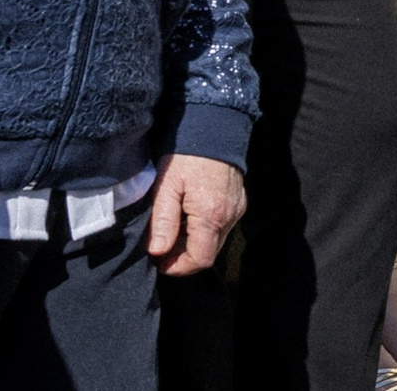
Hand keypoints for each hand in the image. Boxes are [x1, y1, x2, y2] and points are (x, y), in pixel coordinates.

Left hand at [146, 152, 244, 275]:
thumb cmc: (186, 156)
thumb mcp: (167, 187)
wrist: (215, 128)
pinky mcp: (239, 201)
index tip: (159, 262)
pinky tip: (188, 218)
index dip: (178, 267)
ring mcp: (238, 209)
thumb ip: (163, 222)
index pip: (200, 259)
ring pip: (216, 241)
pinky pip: (222, 227)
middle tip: (161, 248)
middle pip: (209, 253)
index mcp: (211, 215)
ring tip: (172, 231)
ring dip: (194, 244)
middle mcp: (230, 216)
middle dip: (184, 257)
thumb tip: (157, 252)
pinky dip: (204, 231)